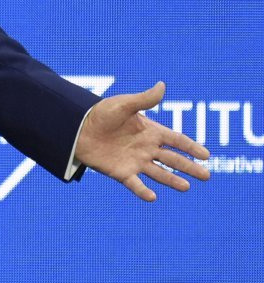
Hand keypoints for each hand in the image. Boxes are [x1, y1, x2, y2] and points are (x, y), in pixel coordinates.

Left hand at [75, 81, 210, 200]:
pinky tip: (152, 197)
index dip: (191, 147)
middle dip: (189, 167)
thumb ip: (143, 99)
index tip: (206, 155)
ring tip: (186, 187)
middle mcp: (146, 148)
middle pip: (173, 159)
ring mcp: (134, 161)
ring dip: (172, 180)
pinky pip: (135, 184)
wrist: (75, 128)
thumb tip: (162, 85)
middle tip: (206, 176)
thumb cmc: (99, 114)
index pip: (176, 140)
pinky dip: (143, 191)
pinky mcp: (121, 172)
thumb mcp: (123, 105)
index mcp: (150, 131)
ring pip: (159, 173)